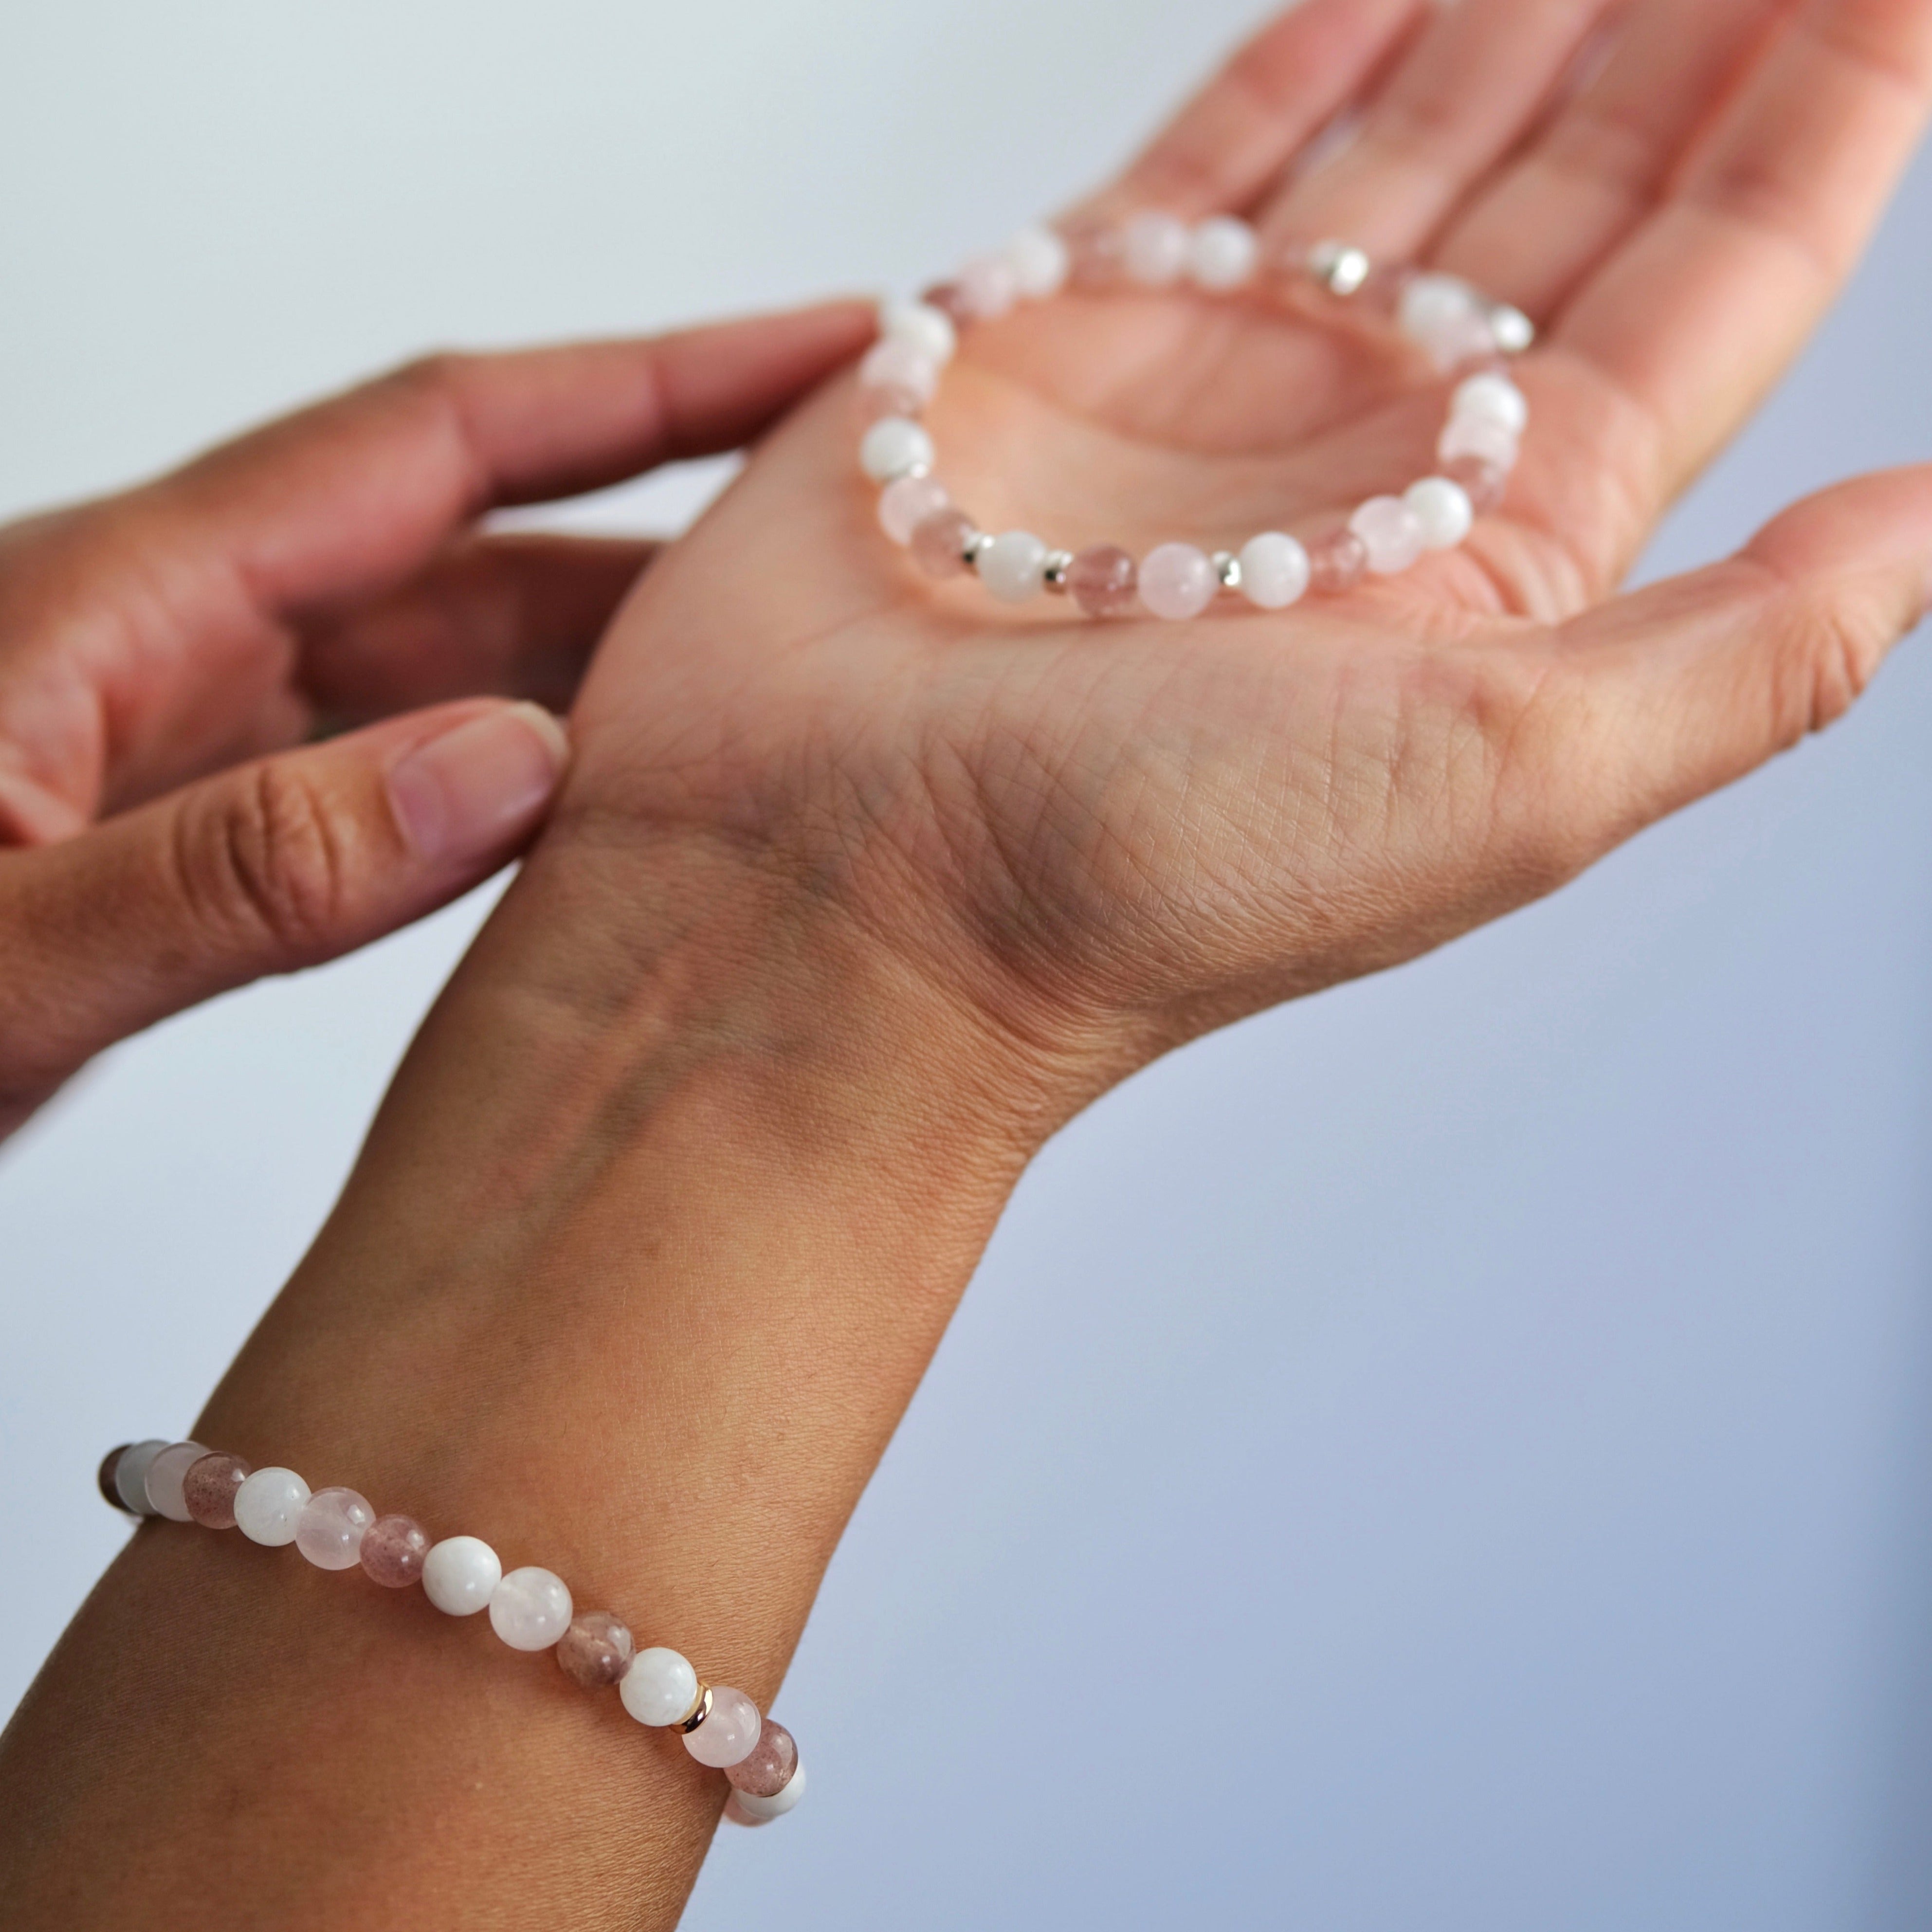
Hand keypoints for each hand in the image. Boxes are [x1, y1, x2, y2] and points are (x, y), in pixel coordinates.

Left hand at [0, 301, 871, 1134]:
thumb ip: (241, 872)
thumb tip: (512, 775)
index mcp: (109, 606)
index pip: (438, 440)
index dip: (647, 384)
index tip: (826, 349)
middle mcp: (164, 642)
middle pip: (474, 535)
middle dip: (675, 507)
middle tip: (870, 510)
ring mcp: (183, 735)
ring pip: (449, 661)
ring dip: (619, 656)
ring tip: (794, 674)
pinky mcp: (188, 827)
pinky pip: (401, 770)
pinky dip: (526, 774)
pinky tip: (625, 813)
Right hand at [553, 0, 1931, 1098]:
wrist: (825, 909)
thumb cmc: (1139, 885)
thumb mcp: (1509, 786)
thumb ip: (1748, 658)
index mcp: (1492, 566)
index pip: (1699, 294)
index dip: (1810, 130)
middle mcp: (1357, 475)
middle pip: (1560, 201)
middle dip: (1670, 39)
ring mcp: (1198, 399)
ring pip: (1389, 159)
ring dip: (1501, 19)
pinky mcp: (1041, 351)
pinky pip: (1194, 160)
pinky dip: (1292, 61)